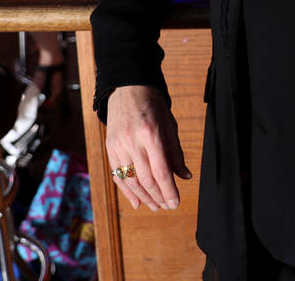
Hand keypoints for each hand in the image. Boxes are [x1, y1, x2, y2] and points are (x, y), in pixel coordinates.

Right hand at [105, 85, 190, 210]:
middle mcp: (132, 141)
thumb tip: (184, 175)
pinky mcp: (110, 148)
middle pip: (145, 179)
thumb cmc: (152, 103)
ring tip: (155, 206)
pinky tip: (136, 200)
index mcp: (151, 134)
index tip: (175, 202)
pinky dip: (127, 190)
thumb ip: (175, 151)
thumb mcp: (169, 124)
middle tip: (167, 206)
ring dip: (144, 197)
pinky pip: (118, 174)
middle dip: (158, 196)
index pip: (161, 171)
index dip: (169, 190)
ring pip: (130, 180)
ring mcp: (118, 145)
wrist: (127, 87)